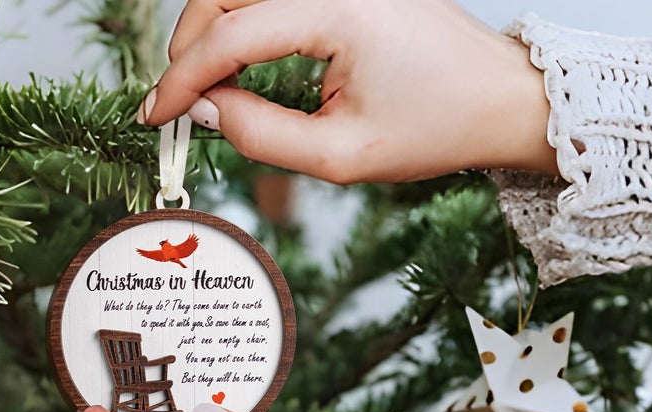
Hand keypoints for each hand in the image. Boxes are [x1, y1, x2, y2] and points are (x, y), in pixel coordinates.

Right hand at [141, 0, 556, 182]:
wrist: (497, 96)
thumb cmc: (436, 126)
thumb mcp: (343, 157)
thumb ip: (263, 136)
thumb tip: (206, 113)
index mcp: (340, 9)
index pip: (232, 34)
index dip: (183, 79)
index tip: (154, 116)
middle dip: (188, 47)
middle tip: (175, 105)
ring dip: (210, 31)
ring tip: (202, 90)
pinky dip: (240, 22)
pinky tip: (234, 65)